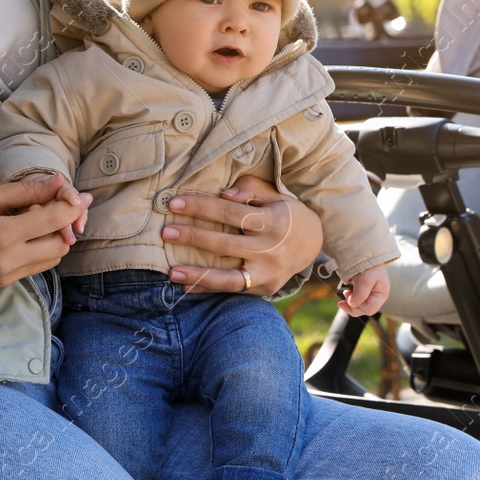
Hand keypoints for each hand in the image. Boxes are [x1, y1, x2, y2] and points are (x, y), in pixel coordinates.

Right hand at [0, 173, 90, 288]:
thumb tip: (58, 183)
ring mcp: (8, 275)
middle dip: (65, 223)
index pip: (55, 220)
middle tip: (54, 204)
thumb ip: (25, 191)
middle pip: (61, 244)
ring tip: (37, 218)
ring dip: (55, 238)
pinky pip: (36, 267)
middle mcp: (10, 261)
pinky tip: (27, 233)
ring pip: (53, 259)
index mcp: (4, 236)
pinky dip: (41, 249)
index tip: (77, 193)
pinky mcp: (4, 283)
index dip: (71, 205)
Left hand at [161, 175, 323, 295]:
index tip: (175, 204)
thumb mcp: (274, 194)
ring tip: (172, 272)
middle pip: (226, 244)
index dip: (202, 207)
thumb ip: (249, 189)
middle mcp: (270, 249)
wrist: (313, 243)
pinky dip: (209, 289)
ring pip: (230, 277)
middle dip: (193, 238)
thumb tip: (223, 193)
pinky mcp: (264, 287)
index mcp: (272, 221)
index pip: (231, 212)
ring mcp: (268, 272)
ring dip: (199, 275)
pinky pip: (233, 290)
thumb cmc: (285, 212)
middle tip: (166, 233)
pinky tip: (186, 286)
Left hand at [340, 263, 389, 317]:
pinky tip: (347, 292)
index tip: (348, 297)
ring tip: (345, 293)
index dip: (358, 307)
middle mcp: (377, 296)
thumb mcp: (365, 280)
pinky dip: (351, 299)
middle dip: (353, 306)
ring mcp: (372, 294)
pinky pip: (358, 300)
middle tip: (343, 297)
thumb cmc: (369, 266)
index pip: (370, 309)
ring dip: (351, 303)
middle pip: (365, 309)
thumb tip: (352, 304)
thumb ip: (360, 294)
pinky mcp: (365, 291)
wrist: (366, 252)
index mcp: (381, 294)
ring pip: (360, 306)